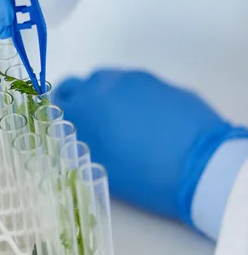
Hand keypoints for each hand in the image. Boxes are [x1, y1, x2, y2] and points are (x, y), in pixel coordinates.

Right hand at [54, 69, 246, 223]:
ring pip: (101, 79)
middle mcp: (98, 88)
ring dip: (99, 93)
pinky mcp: (151, 78)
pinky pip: (126, 81)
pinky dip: (124, 92)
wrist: (200, 161)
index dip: (54, 114)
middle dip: (73, 99)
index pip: (53, 105)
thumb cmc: (146, 176)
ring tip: (114, 116)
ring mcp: (126, 79)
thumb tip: (72, 138)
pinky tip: (139, 112)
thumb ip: (81, 146)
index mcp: (81, 113)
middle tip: (84, 119)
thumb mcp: (103, 167)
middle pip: (74, 85)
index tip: (59, 124)